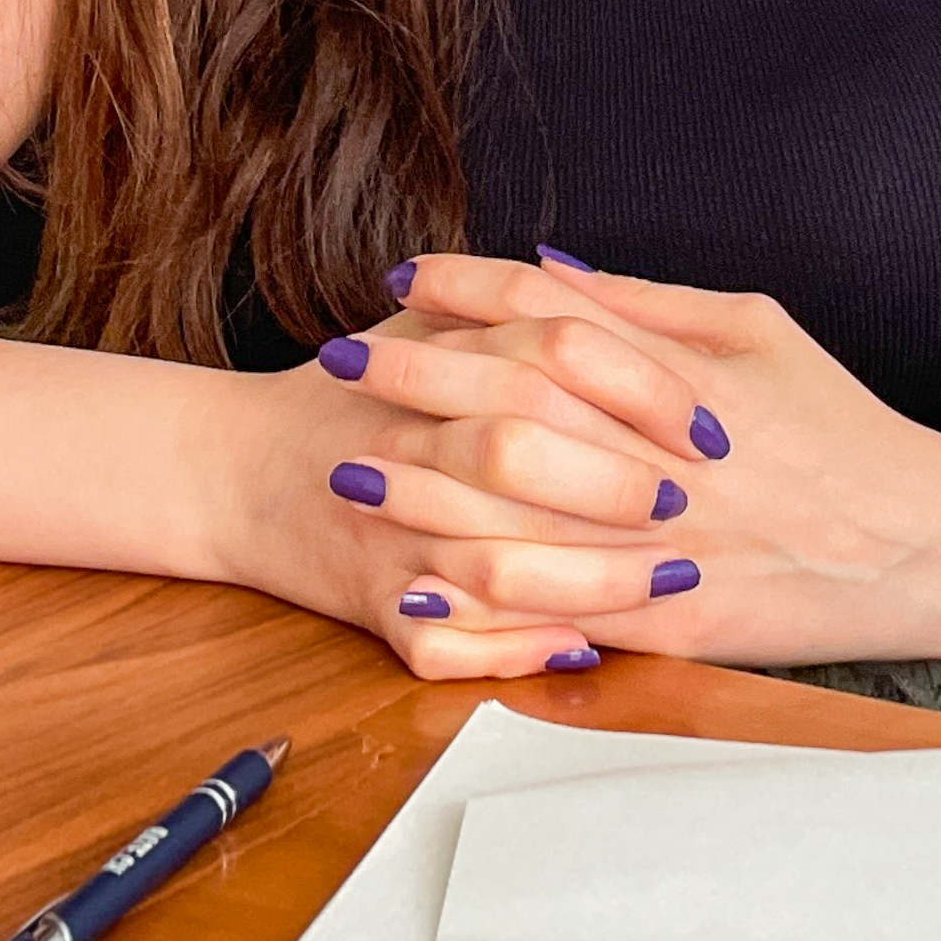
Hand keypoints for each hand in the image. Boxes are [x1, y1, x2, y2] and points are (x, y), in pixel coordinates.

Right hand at [206, 311, 702, 682]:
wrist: (234, 466)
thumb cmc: (357, 389)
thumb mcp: (428, 320)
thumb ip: (513, 303)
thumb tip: (610, 290)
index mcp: (437, 358)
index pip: (557, 351)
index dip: (644, 389)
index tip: (707, 423)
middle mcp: (410, 442)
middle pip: (523, 451)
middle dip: (620, 484)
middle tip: (694, 503)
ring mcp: (389, 530)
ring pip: (498, 564)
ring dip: (595, 579)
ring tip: (670, 580)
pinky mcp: (374, 603)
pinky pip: (449, 643)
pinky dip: (518, 650)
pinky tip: (584, 645)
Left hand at [375, 254, 940, 670]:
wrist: (924, 545)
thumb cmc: (839, 425)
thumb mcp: (759, 330)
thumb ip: (648, 304)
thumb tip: (547, 268)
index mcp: (687, 374)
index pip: (556, 315)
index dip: (470, 291)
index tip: (402, 279)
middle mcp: (668, 456)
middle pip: (516, 404)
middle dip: (416, 378)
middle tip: (339, 356)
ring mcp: (668, 545)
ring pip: (521, 516)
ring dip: (423, 492)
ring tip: (348, 468)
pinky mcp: (675, 625)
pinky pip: (561, 612)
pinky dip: (484, 599)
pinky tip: (416, 584)